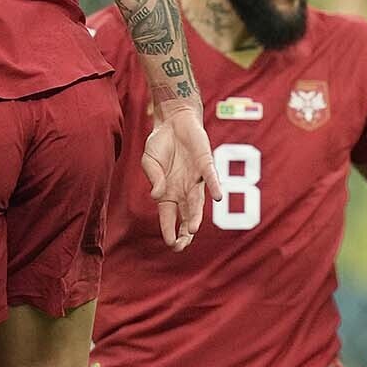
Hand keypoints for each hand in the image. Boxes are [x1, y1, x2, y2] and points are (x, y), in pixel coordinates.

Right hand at [142, 102, 221, 250]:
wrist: (172, 120)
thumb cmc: (160, 144)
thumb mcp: (149, 161)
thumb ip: (153, 178)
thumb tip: (156, 195)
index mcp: (167, 192)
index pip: (168, 216)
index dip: (169, 229)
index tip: (170, 243)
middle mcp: (183, 189)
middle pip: (185, 215)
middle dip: (184, 232)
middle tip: (181, 245)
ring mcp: (195, 178)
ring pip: (197, 202)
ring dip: (195, 215)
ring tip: (192, 229)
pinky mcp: (205, 164)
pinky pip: (210, 177)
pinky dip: (214, 186)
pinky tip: (217, 197)